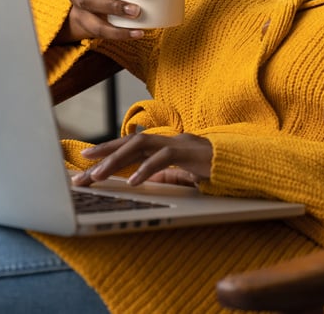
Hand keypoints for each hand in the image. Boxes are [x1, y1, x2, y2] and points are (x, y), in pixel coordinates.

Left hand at [72, 133, 212, 187]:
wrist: (241, 164)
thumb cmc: (212, 168)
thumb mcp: (182, 175)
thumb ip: (164, 175)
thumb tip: (142, 180)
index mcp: (163, 145)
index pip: (130, 146)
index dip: (107, 151)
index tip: (86, 161)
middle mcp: (166, 140)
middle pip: (128, 144)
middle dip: (103, 156)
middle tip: (81, 172)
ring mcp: (177, 143)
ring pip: (139, 146)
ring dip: (116, 161)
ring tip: (98, 175)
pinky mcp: (188, 152)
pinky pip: (163, 159)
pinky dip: (146, 169)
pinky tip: (133, 182)